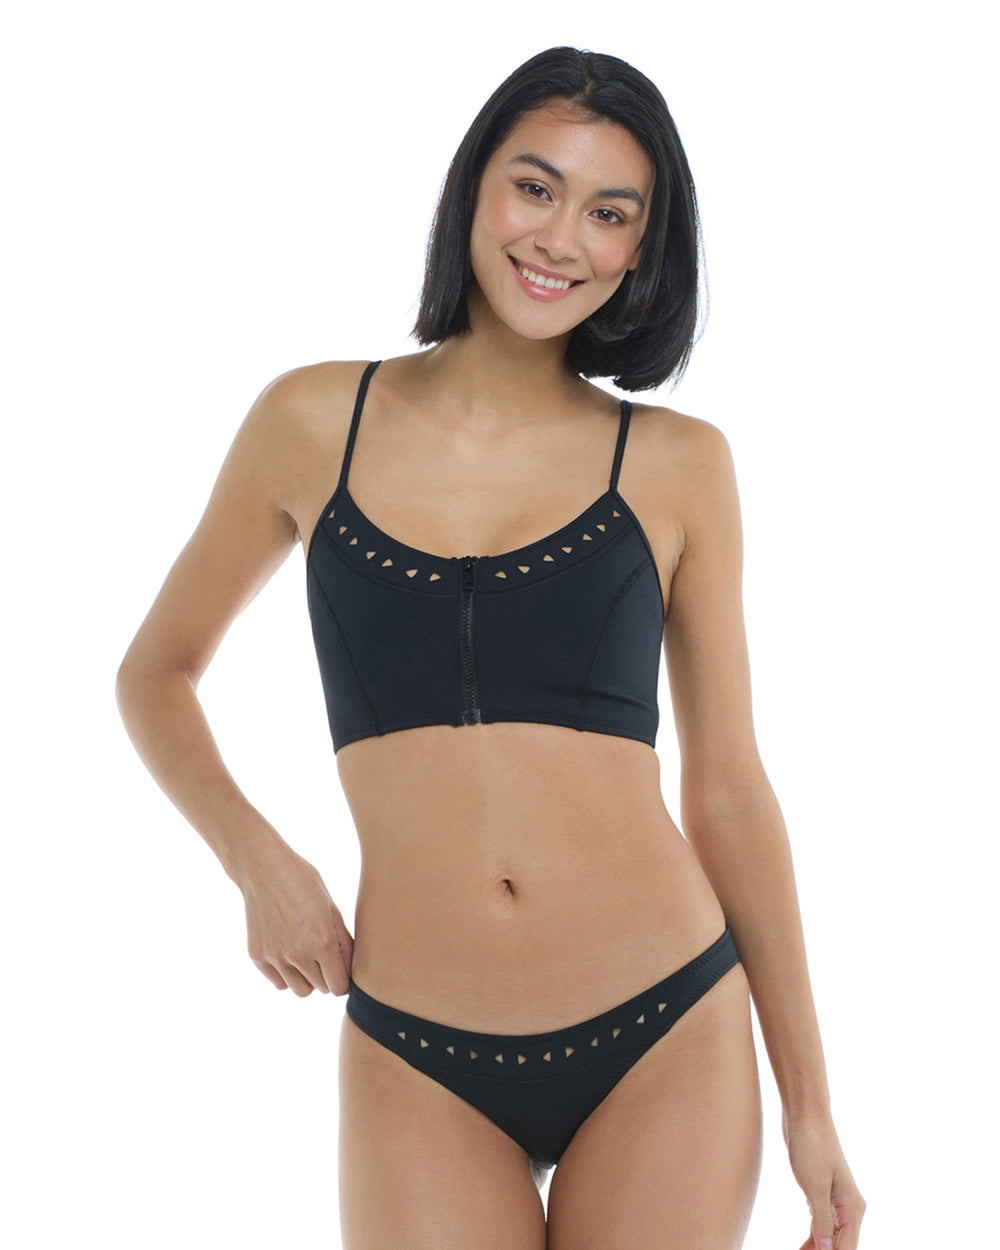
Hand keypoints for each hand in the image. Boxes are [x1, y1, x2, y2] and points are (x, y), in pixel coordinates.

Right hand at [237, 844, 353, 996]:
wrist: (264, 868)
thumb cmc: (302, 882)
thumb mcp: (331, 907)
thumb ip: (343, 941)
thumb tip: (351, 969)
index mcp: (322, 941)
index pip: (338, 987)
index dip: (344, 980)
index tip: (342, 969)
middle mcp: (297, 954)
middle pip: (320, 989)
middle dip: (327, 977)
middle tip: (324, 956)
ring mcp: (275, 957)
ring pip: (299, 990)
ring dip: (307, 979)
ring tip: (306, 955)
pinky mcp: (258, 956)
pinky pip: (279, 982)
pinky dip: (286, 974)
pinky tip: (288, 952)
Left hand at [785, 1113, 865, 1249]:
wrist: (805, 1115)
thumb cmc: (812, 1145)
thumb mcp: (815, 1187)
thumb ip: (822, 1222)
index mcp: (852, 1208)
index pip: (847, 1248)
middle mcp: (848, 1207)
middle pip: (840, 1245)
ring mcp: (834, 1200)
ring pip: (829, 1237)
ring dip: (817, 1249)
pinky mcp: (820, 1193)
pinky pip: (819, 1224)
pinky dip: (812, 1237)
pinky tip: (803, 1246)